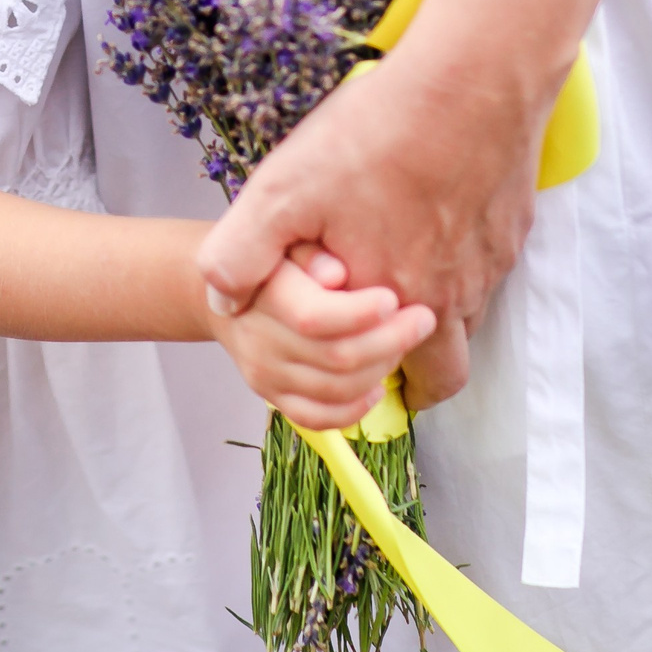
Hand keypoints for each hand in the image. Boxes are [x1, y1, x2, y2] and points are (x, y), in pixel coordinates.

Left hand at [198, 43, 542, 409]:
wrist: (472, 80)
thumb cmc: (376, 137)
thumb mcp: (281, 192)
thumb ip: (242, 254)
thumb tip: (224, 299)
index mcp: (394, 302)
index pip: (394, 380)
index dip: (365, 375)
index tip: (344, 358)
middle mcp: (451, 296)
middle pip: (442, 367)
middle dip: (410, 364)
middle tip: (376, 336)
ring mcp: (489, 262)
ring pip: (468, 314)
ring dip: (436, 311)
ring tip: (396, 269)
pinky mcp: (511, 224)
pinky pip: (488, 265)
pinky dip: (462, 259)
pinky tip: (433, 214)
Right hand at [204, 250, 436, 428]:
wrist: (228, 290)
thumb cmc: (274, 255)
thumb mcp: (289, 235)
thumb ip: (312, 251)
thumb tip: (336, 274)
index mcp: (265, 294)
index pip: (314, 316)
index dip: (360, 313)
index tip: (394, 299)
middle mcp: (260, 339)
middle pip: (336, 357)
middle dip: (390, 340)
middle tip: (422, 319)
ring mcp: (264, 373)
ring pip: (335, 389)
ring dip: (380, 369)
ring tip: (402, 344)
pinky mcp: (272, 395)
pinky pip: (317, 416)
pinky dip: (354, 408)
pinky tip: (377, 386)